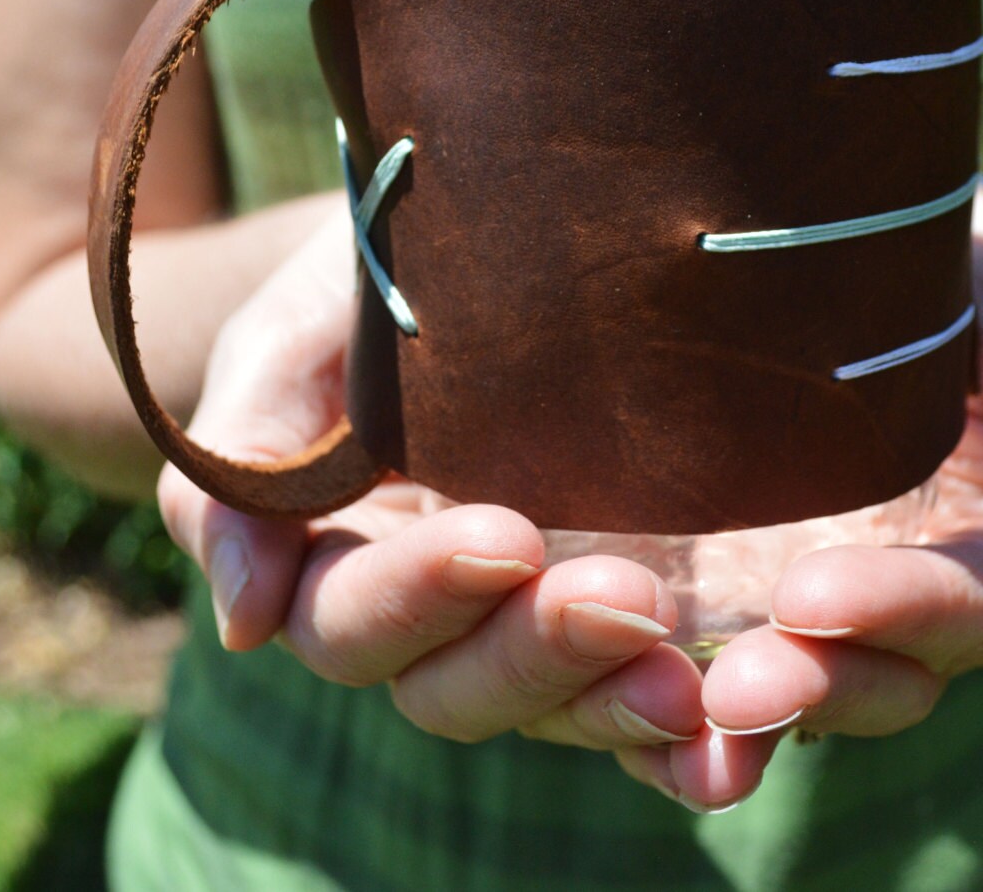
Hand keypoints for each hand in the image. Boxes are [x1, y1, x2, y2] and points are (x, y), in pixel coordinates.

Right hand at [157, 206, 765, 805]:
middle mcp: (436, 614)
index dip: (418, 594)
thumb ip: (248, 452)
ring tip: (691, 680)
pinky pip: (645, 699)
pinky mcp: (627, 613)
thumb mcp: (293, 338)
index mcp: (339, 559)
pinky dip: (685, 734)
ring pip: (556, 708)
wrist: (468, 247)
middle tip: (626, 595)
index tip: (503, 535)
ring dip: (619, 702)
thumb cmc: (364, 285)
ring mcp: (534, 620)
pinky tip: (737, 730)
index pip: (354, 619)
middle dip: (536, 653)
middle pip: (456, 688)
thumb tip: (245, 620)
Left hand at [617, 188, 982, 804]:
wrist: (925, 256)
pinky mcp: (731, 563)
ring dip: (723, 697)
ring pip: (779, 673)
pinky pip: (699, 635)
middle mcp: (900, 601)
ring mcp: (811, 586)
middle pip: (866, 675)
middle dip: (805, 683)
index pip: (960, 611)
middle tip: (732, 687)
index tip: (811, 595)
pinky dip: (653, 667)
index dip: (894, 610)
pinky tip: (597, 666)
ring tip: (662, 695)